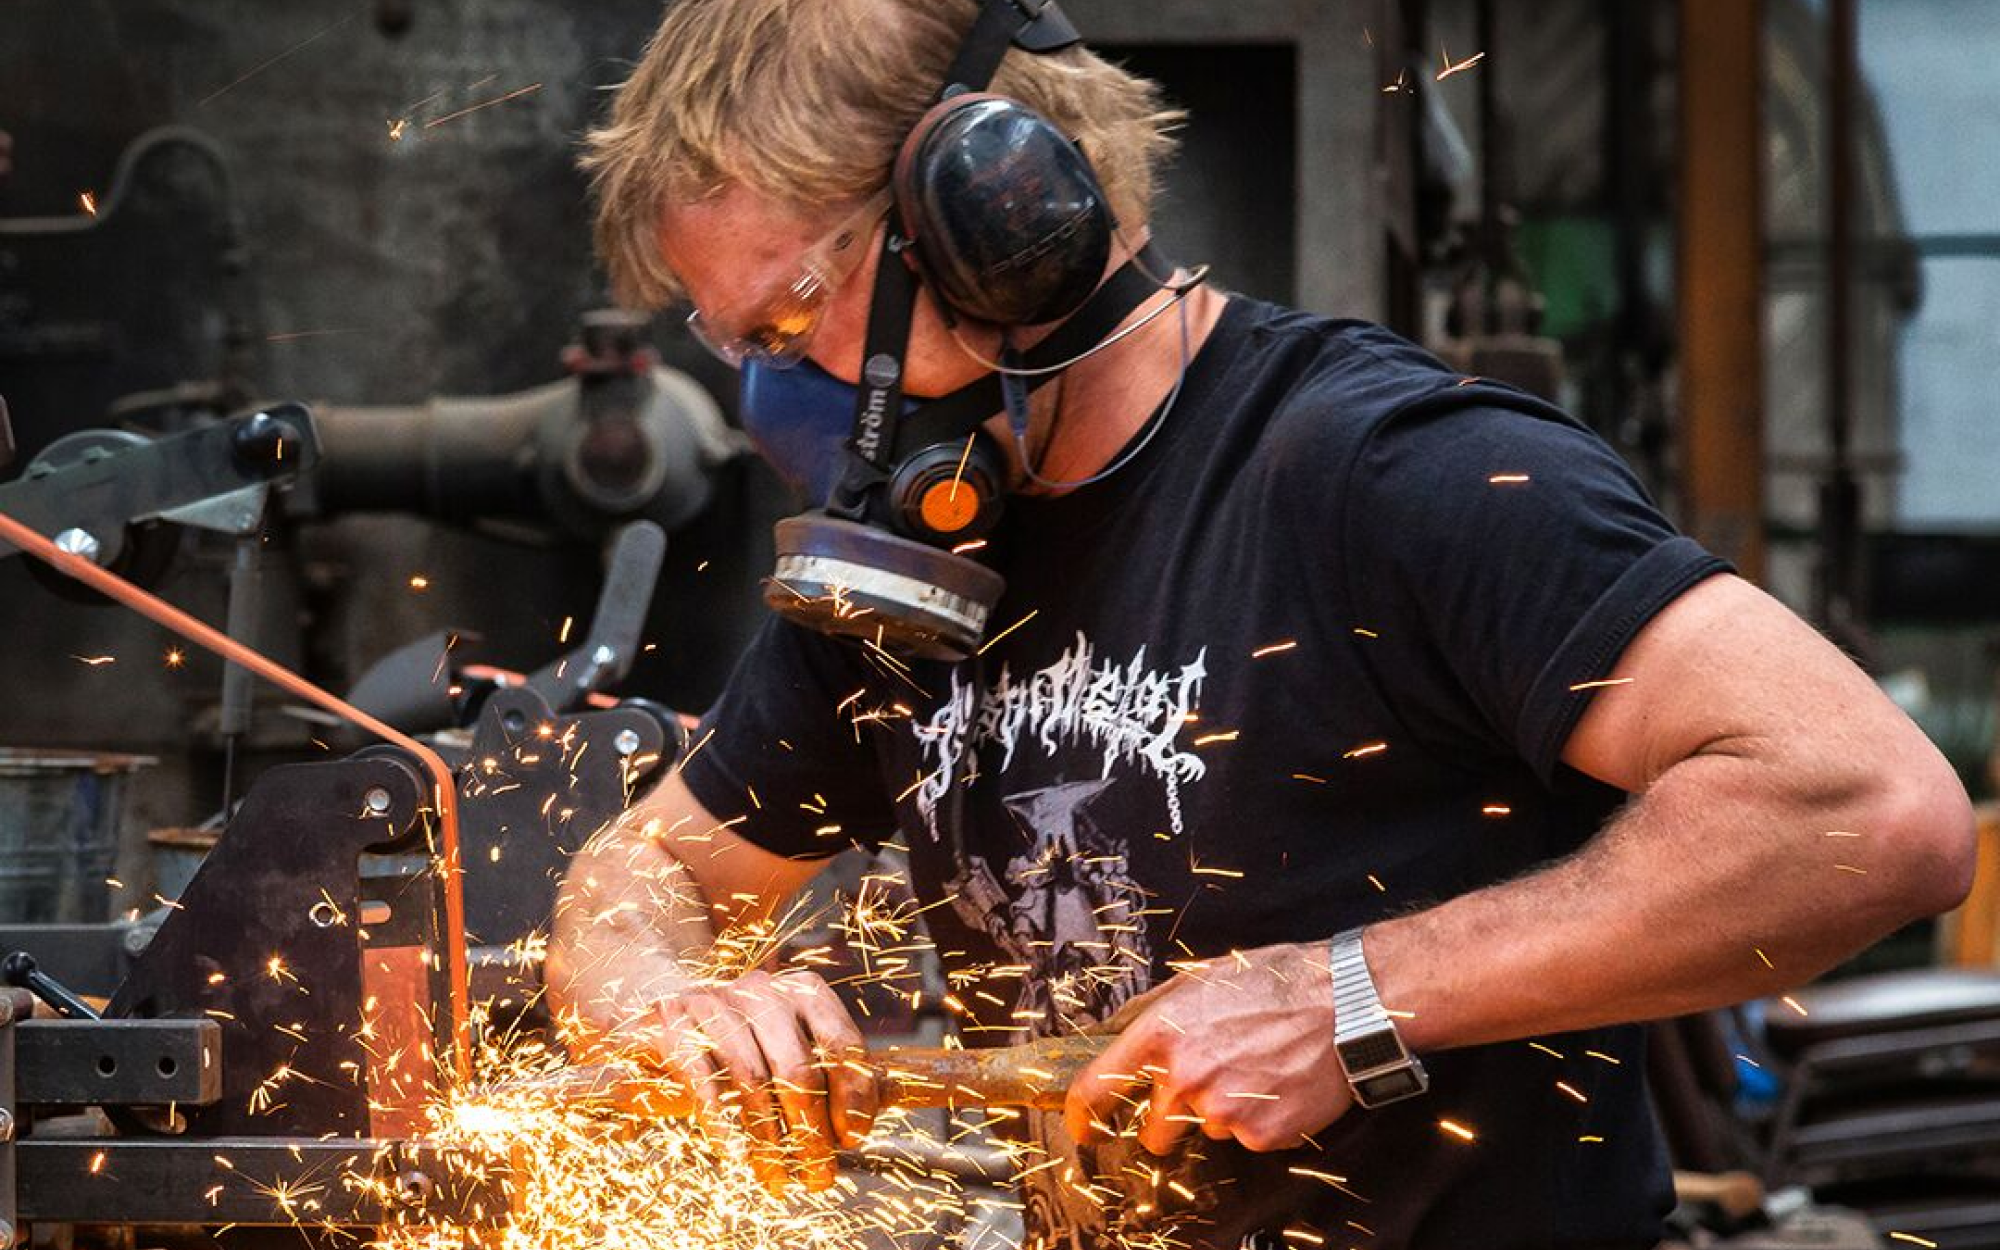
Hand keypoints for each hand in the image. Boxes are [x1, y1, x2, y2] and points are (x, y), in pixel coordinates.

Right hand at [612, 968, 878, 1190]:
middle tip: (819, 1177)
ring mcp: (713, 1001)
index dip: (855, 1096)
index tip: (853, 1139)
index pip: (842, 1044)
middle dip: (812, 1132)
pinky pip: (700, 1075)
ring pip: (751, 1078)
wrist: (658, 1002)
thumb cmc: (739, 1037)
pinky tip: (732, 1152)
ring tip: (777, 1178)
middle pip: (798, 1069)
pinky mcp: (670, 1021)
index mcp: (803, 992)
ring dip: (768, 1139)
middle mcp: (762, 990)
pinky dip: (720, 1118)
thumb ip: (837, 1070)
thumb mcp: (790, 1045)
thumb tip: (888, 1102)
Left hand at [1066, 942, 1353, 1154]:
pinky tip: (1279, 1085)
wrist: (1345, 1003)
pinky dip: (1259, 1120)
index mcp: (1161, 1034)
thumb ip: (1150, 1008)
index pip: (1099, 1087)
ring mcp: (1222, 1110)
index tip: (1082, 1127)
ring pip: (1206, 1130)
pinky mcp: (1260, 1134)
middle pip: (1153, 1132)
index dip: (1082, 1115)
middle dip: (1168, 1121)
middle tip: (1207, 1087)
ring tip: (1257, 1070)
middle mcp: (1185, 1076)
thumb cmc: (1276, 982)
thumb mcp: (1201, 977)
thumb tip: (1111, 1029)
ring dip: (1222, 1111)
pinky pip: (1246, 1137)